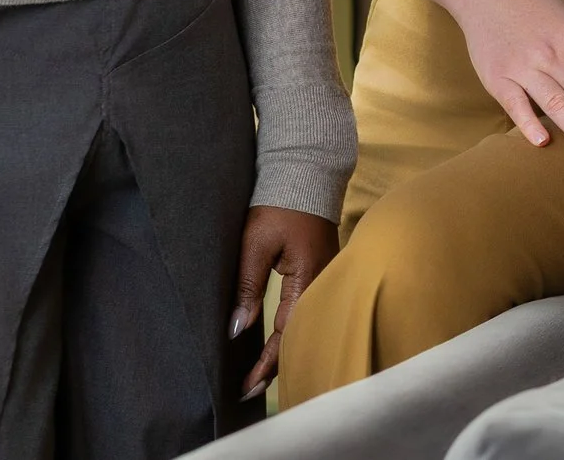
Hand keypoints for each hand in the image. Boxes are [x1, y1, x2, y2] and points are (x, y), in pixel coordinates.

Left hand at [232, 205, 336, 399]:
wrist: (305, 171)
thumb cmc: (279, 204)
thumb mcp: (256, 243)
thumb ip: (248, 286)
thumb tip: (237, 329)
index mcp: (308, 279)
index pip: (286, 335)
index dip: (265, 364)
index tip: (245, 386)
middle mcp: (323, 284)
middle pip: (300, 338)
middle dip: (275, 366)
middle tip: (249, 390)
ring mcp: (326, 277)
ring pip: (305, 326)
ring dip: (283, 351)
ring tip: (260, 375)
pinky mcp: (322, 270)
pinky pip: (308, 310)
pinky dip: (292, 331)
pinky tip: (278, 340)